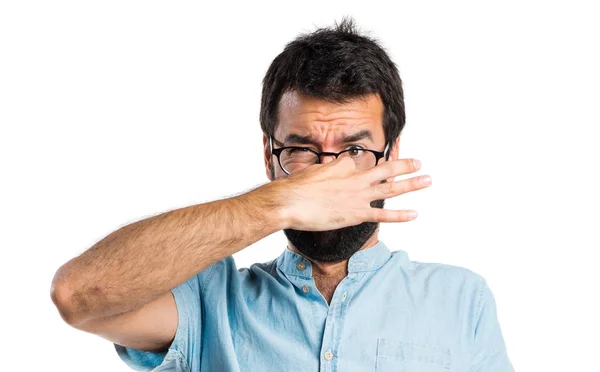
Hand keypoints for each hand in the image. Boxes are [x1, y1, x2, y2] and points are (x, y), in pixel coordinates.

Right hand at [270, 156, 430, 230]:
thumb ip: (332, 171)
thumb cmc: (297, 187)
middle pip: (387, 170)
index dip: (362, 169)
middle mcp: (356, 179)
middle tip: (419, 163)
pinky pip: (383, 214)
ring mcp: (358, 197)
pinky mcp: (356, 214)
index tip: (363, 172)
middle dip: (405, 166)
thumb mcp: (315, 171)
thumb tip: (339, 170)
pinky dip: (400, 215)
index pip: (360, 164)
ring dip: (412, 184)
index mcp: (345, 167)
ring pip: (392, 188)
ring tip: (427, 180)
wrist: (289, 202)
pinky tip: (414, 213)